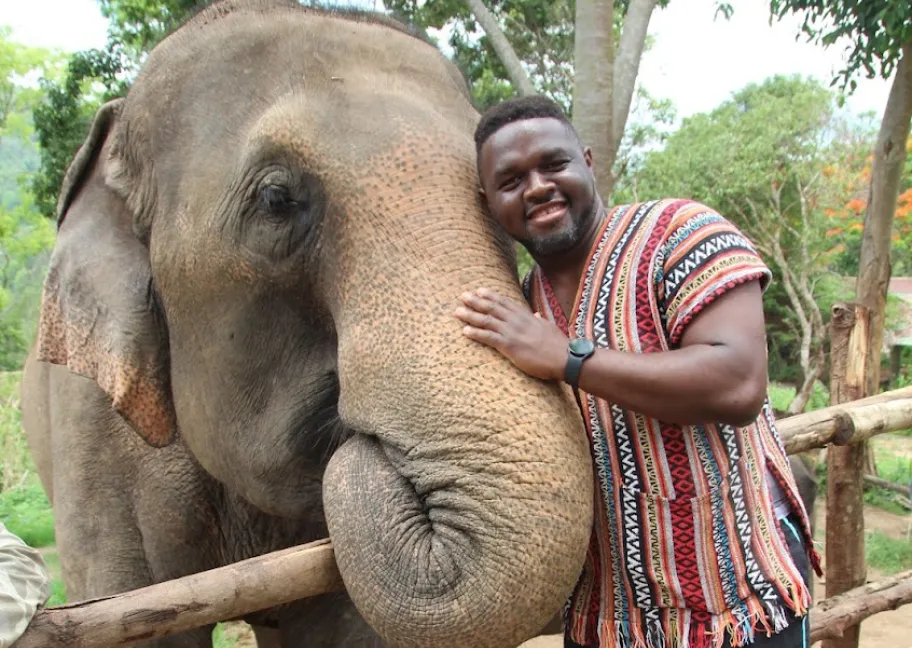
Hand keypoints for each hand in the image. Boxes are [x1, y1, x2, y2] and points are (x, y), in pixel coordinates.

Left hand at [454, 288, 568, 380]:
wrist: (565, 357)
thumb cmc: (559, 345)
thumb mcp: (550, 328)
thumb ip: (541, 321)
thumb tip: (538, 316)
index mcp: (527, 316)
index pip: (505, 302)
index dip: (491, 296)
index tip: (479, 290)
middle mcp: (517, 321)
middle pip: (492, 308)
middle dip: (476, 301)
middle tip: (462, 296)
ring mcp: (513, 332)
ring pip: (487, 320)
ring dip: (471, 315)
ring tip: (457, 311)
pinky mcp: (511, 346)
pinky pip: (489, 337)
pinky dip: (476, 333)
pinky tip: (465, 330)